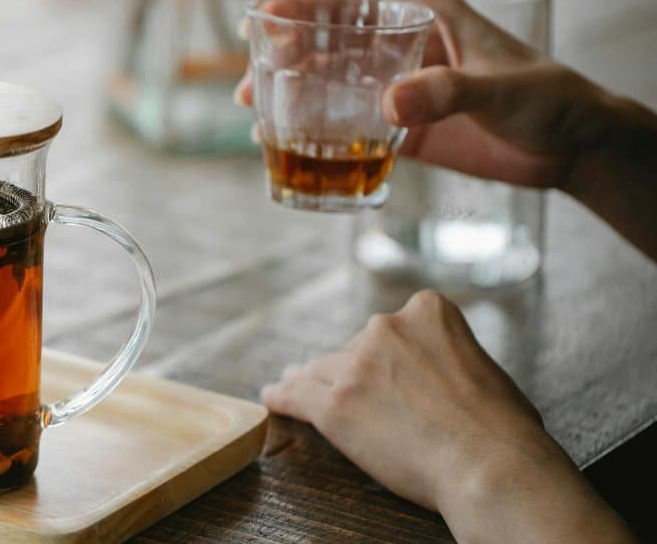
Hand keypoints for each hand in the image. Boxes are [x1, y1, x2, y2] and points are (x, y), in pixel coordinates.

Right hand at [237, 0, 611, 188]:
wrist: (575, 149)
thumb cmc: (549, 100)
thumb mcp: (499, 89)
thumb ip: (445, 92)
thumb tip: (387, 103)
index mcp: (426, 16)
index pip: (349, 1)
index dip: (300, 7)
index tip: (260, 21)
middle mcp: (405, 47)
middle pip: (329, 42)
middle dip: (283, 57)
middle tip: (247, 83)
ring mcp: (403, 88)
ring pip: (333, 83)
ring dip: (293, 94)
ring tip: (254, 112)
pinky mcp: (407, 127)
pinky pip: (351, 125)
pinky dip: (318, 133)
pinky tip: (289, 146)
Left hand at [261, 290, 634, 542]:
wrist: (490, 464)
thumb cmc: (503, 430)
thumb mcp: (484, 365)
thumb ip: (451, 357)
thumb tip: (448, 373)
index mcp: (428, 311)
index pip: (395, 326)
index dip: (389, 353)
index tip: (387, 368)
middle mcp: (386, 328)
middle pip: (356, 348)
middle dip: (354, 370)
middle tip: (356, 395)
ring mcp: (356, 364)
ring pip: (322, 370)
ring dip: (309, 379)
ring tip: (292, 382)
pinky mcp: (333, 403)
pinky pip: (297, 395)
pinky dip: (283, 397)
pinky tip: (273, 397)